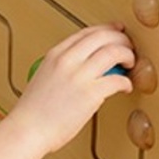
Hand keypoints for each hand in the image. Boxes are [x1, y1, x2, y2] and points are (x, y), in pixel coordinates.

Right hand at [12, 24, 135, 154]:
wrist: (28, 130)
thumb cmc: (34, 112)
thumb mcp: (44, 77)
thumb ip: (62, 68)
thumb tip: (84, 66)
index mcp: (55, 55)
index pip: (86, 33)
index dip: (106, 29)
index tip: (116, 31)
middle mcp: (67, 60)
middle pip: (102, 37)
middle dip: (121, 38)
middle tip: (129, 46)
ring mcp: (79, 76)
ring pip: (113, 52)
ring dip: (127, 55)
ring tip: (130, 63)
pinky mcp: (90, 94)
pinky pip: (117, 80)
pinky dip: (126, 81)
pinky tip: (126, 86)